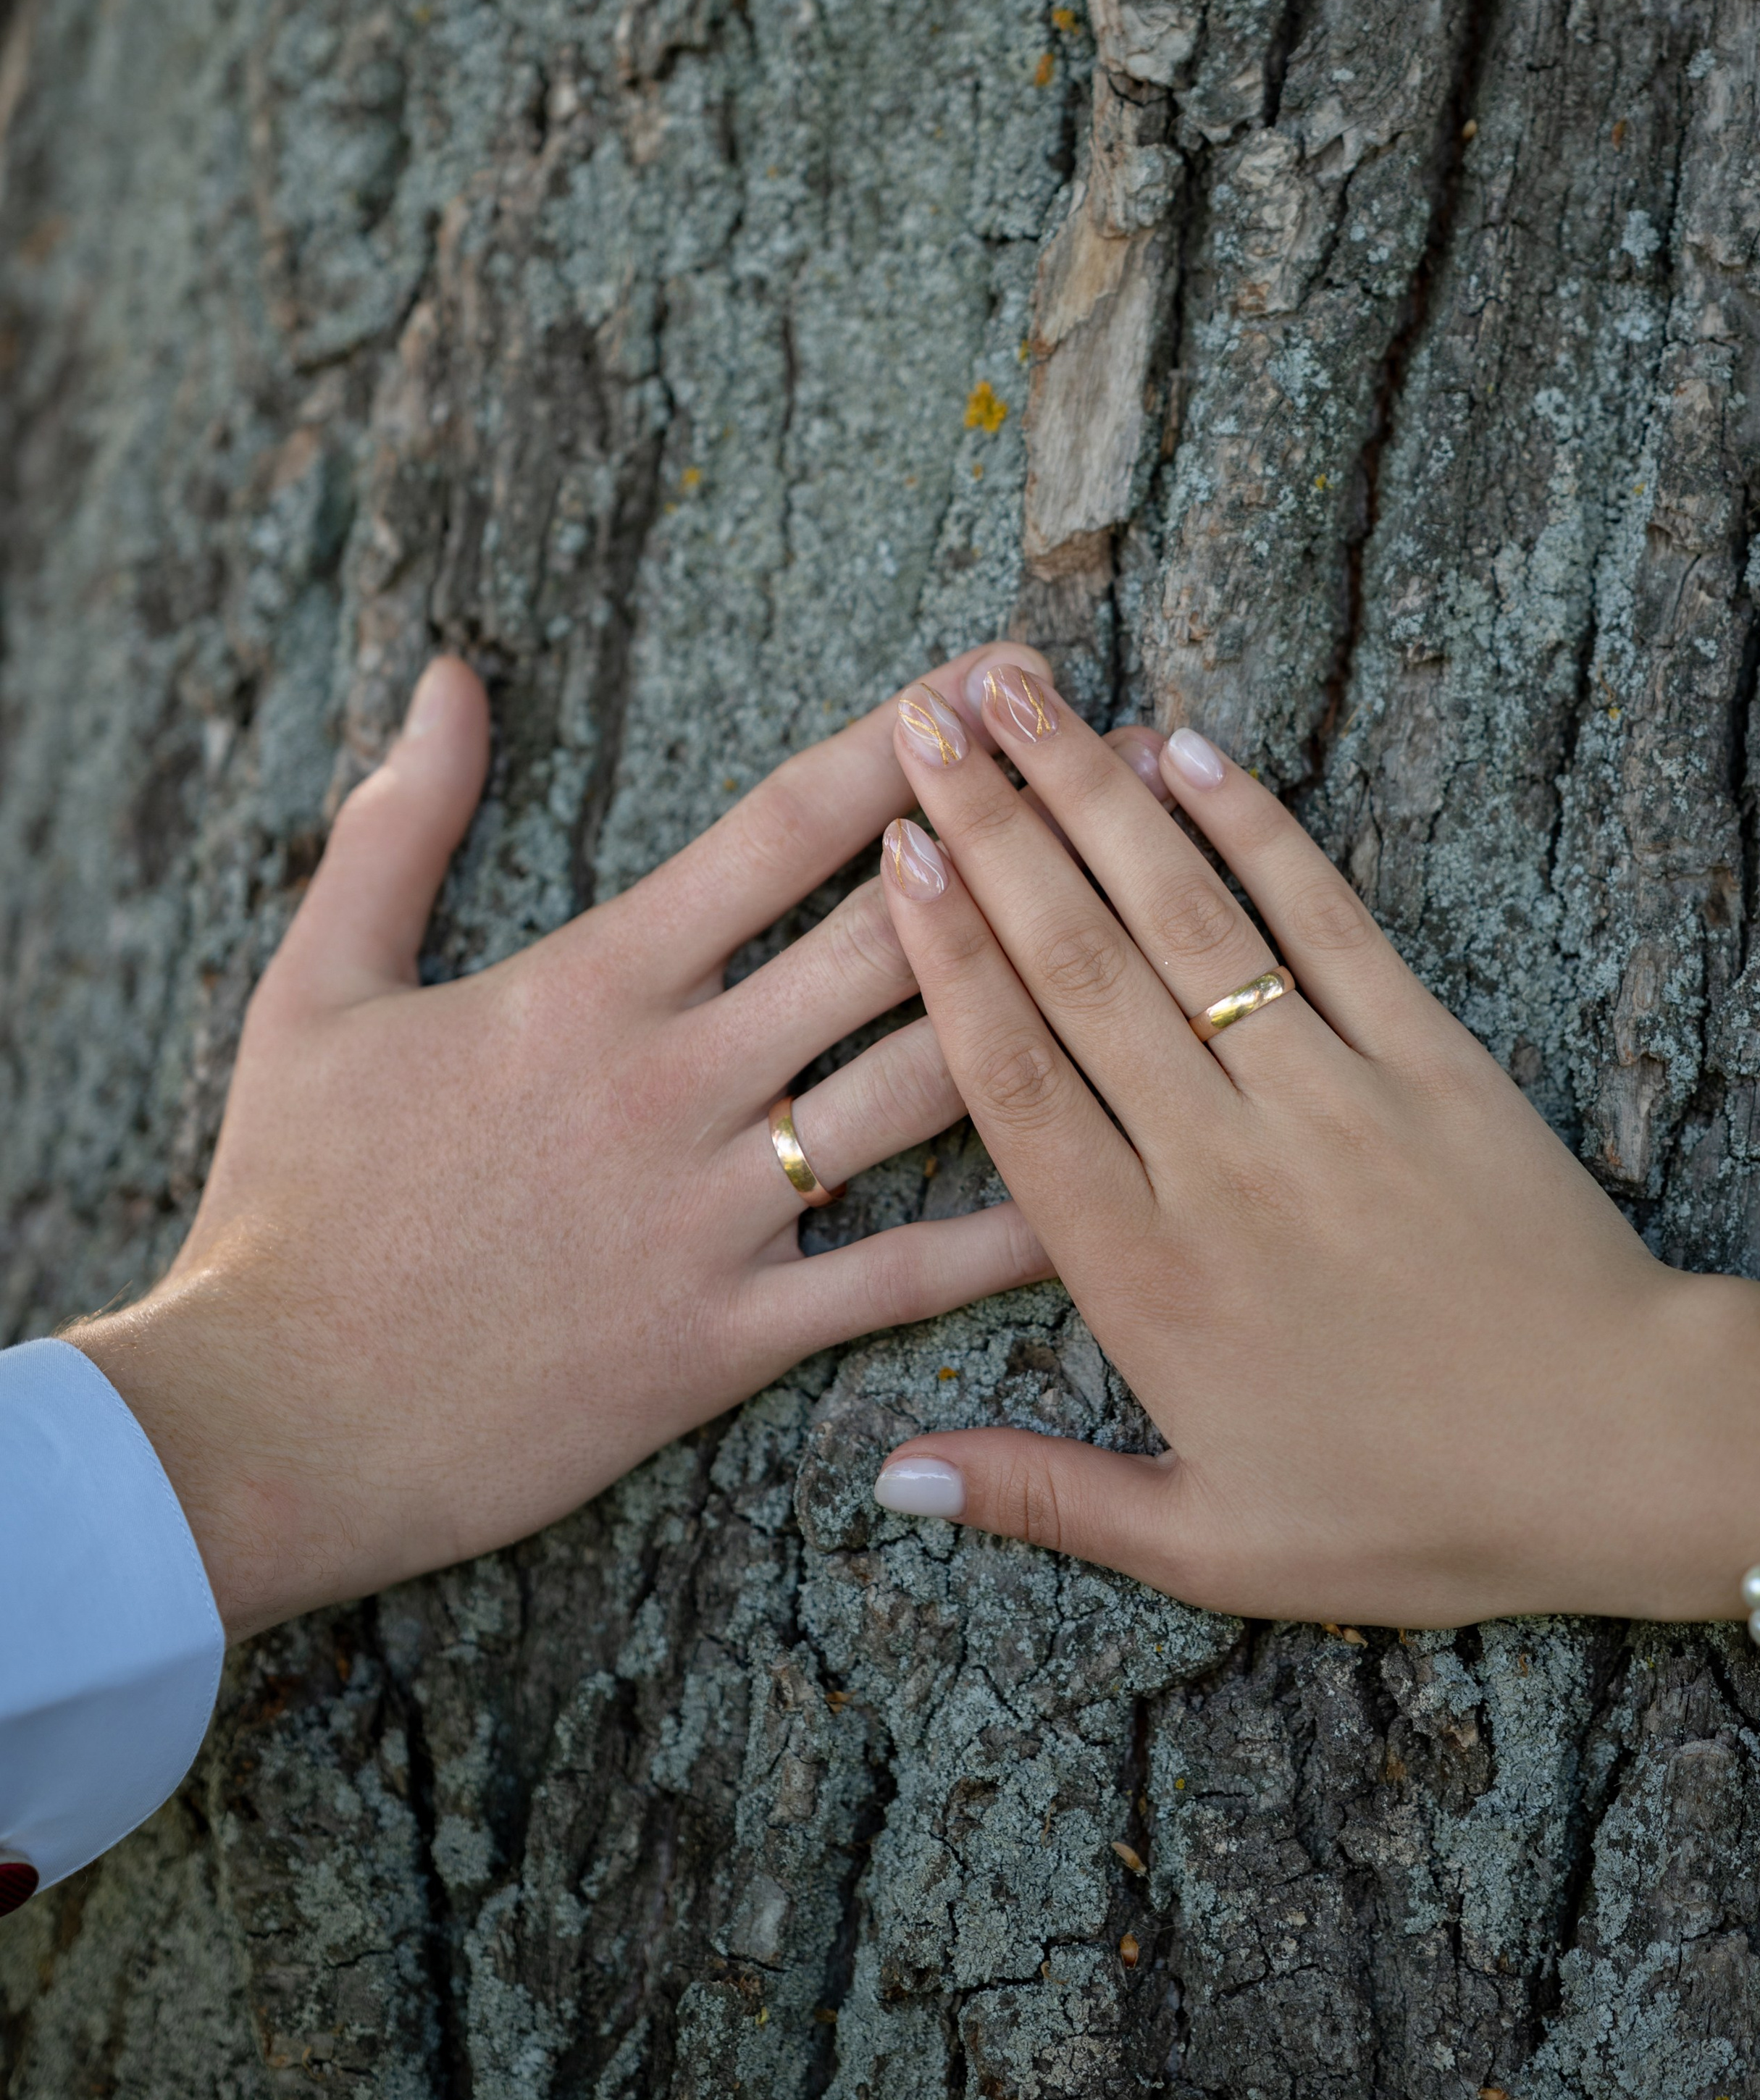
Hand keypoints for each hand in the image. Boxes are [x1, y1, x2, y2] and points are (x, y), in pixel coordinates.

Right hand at [72, 644, 1057, 1641]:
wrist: (267, 1423)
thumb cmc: (287, 1200)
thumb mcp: (312, 985)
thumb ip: (397, 824)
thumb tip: (447, 678)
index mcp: (588, 984)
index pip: (777, 832)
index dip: (897, 743)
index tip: (988, 676)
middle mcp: (674, 1084)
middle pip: (888, 938)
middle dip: (1016, 840)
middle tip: (1121, 762)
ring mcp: (713, 1215)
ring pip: (920, 1087)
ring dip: (1046, 994)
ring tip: (1153, 928)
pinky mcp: (728, 1340)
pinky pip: (901, 1275)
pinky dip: (1010, 1230)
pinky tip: (1108, 1175)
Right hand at [866, 662, 1759, 1624]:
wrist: (1618, 1453)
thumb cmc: (1410, 1508)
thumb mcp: (1209, 1545)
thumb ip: (1039, 1496)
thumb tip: (882, 1477)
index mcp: (1147, 1279)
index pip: (1015, 1085)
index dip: (945, 959)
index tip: (895, 854)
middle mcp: (1222, 1165)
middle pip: (1080, 970)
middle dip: (995, 830)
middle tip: (924, 721)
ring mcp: (1329, 1096)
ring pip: (1186, 921)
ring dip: (1097, 797)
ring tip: (1020, 694)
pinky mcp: (1428, 1056)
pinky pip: (1328, 919)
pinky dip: (1257, 828)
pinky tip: (1187, 747)